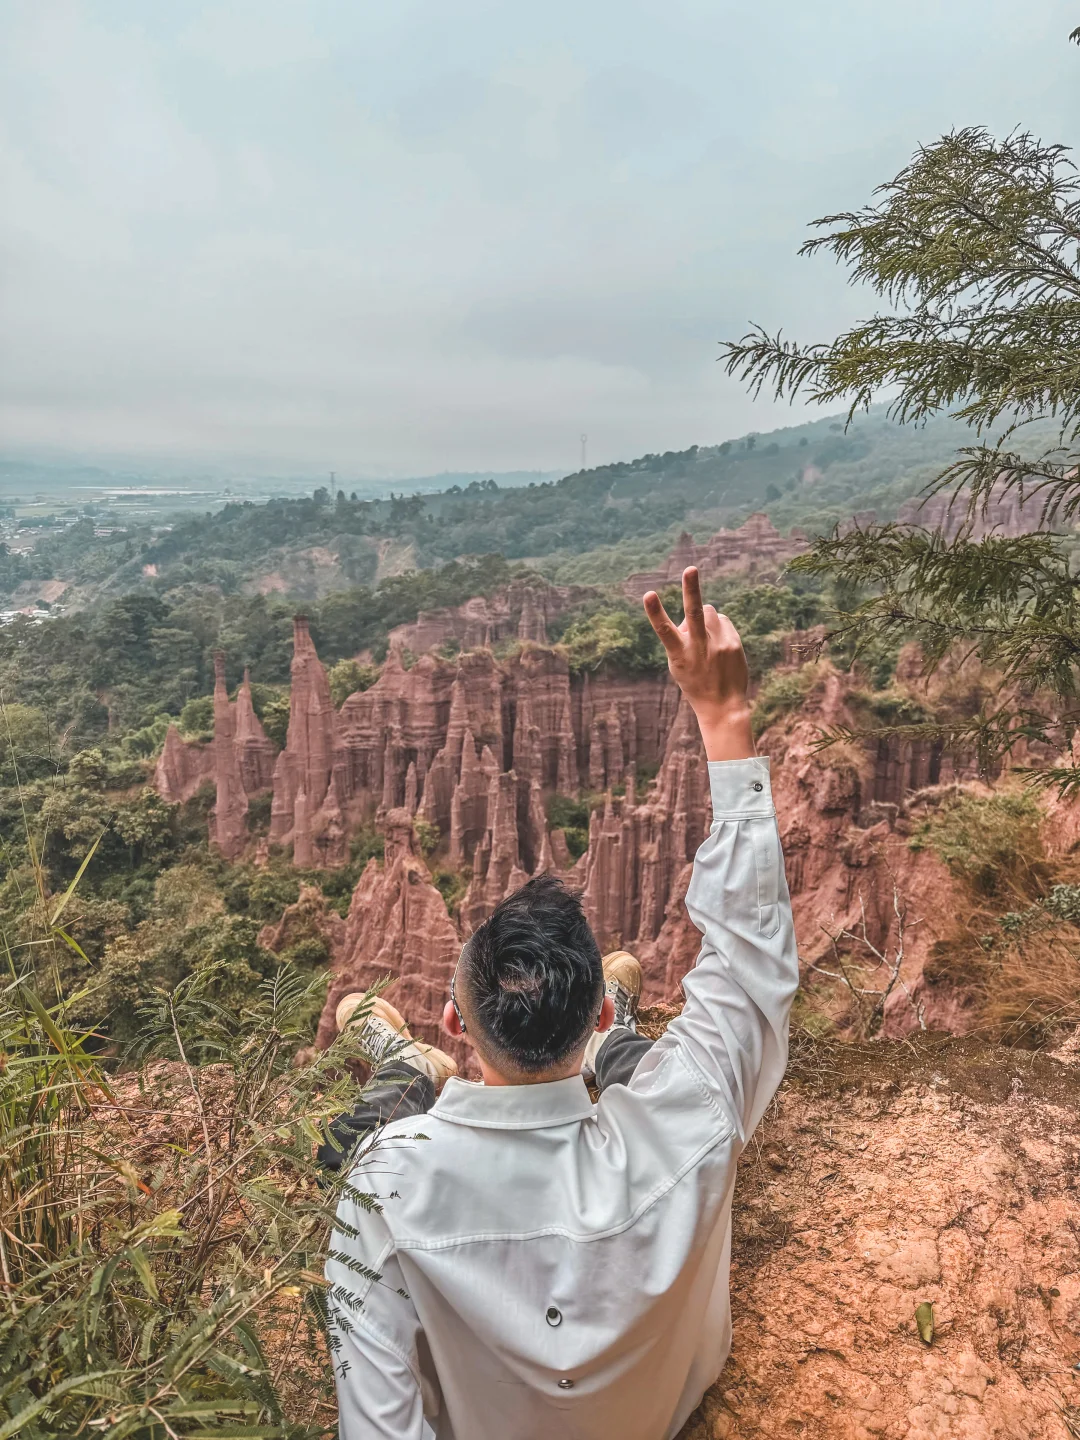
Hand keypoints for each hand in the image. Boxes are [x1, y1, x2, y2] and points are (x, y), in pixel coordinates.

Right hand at [643, 567, 754, 761]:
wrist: (723, 706)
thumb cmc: (694, 682)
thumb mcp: (678, 665)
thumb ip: (680, 639)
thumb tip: (693, 615)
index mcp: (679, 655)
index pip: (664, 630)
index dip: (655, 611)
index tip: (648, 594)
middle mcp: (700, 648)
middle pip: (695, 613)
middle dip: (691, 589)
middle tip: (691, 569)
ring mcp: (719, 645)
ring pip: (709, 611)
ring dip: (703, 617)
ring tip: (704, 638)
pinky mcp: (734, 643)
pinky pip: (722, 621)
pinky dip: (717, 627)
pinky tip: (718, 645)